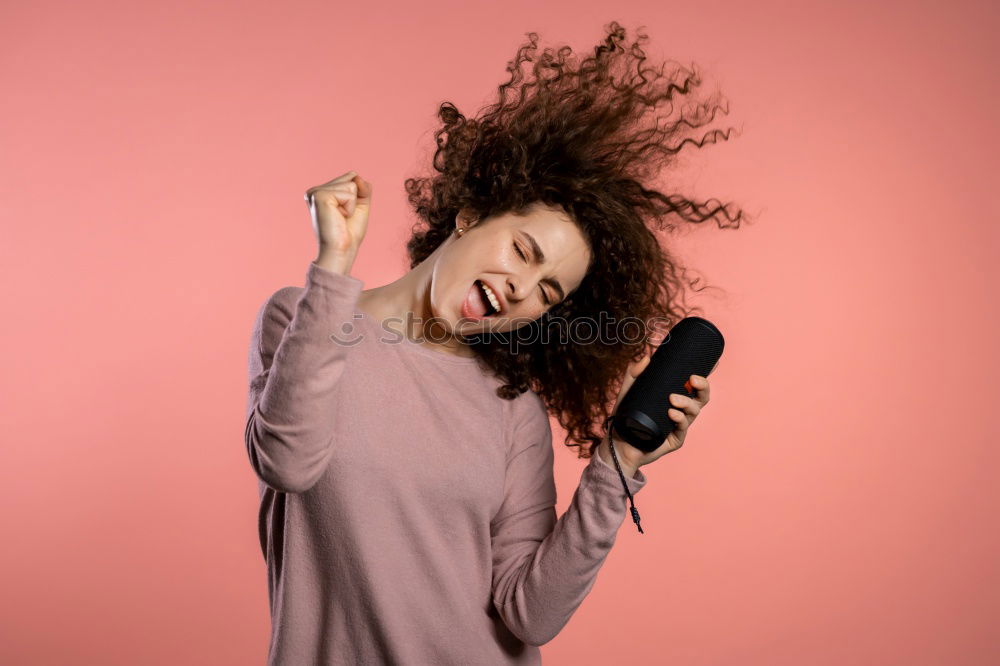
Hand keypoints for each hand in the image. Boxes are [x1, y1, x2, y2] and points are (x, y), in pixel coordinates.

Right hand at [305, 170, 372, 268]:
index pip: (350, 177)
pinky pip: (350, 193)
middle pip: (351, 178)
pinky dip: (350, 208)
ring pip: (351, 184)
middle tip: (343, 217)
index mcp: (321, 192)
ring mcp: (316, 192)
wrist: (341, 251)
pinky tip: (339, 217)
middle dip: (355, 199)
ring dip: (352, 205)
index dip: (356, 196)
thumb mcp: (359, 206)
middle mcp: (316, 190)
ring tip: (340, 218)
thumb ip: (362, 188)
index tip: (345, 214)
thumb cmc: (348, 233)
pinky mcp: (320, 196)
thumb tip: (357, 176)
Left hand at [602, 352, 711, 470]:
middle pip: (702, 397)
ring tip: (673, 399)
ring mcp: (679, 425)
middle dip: (703, 386)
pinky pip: (683, 428)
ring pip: (694, 411)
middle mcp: (680, 410)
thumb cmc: (625, 417)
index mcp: (674, 396)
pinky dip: (679, 419)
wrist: (618, 444)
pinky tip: (672, 414)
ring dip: (687, 402)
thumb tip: (647, 357)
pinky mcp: (675, 439)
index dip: (705, 374)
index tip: (714, 362)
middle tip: (693, 379)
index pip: (693, 385)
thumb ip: (634, 373)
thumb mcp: (627, 391)